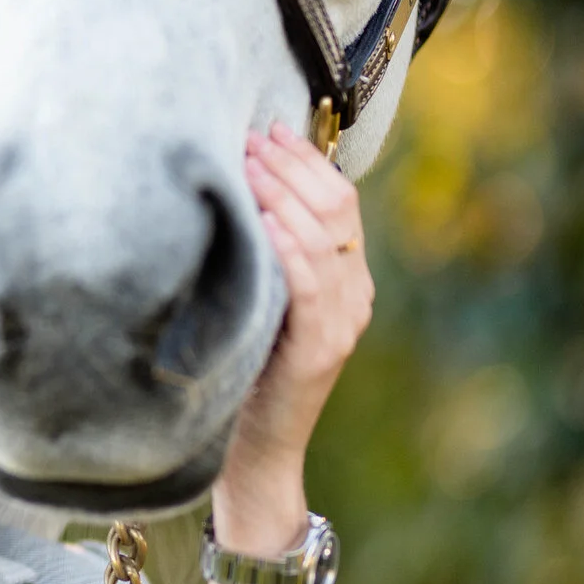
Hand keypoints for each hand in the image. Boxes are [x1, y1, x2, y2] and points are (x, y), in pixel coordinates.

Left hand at [215, 122, 374, 548]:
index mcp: (345, 277)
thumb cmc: (242, 371)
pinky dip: (287, 244)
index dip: (304, 159)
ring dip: (282, 193)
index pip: (338, 199)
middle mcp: (354, 293)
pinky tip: (259, 219)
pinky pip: (312, 283)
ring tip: (245, 165)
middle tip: (248, 137)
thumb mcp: (256, 299)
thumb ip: (260, 252)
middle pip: (337, 207)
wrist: (252, 454)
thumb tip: (229, 185)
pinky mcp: (323, 347)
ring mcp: (345, 320)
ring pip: (326, 237)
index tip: (264, 129)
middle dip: (291, 165)